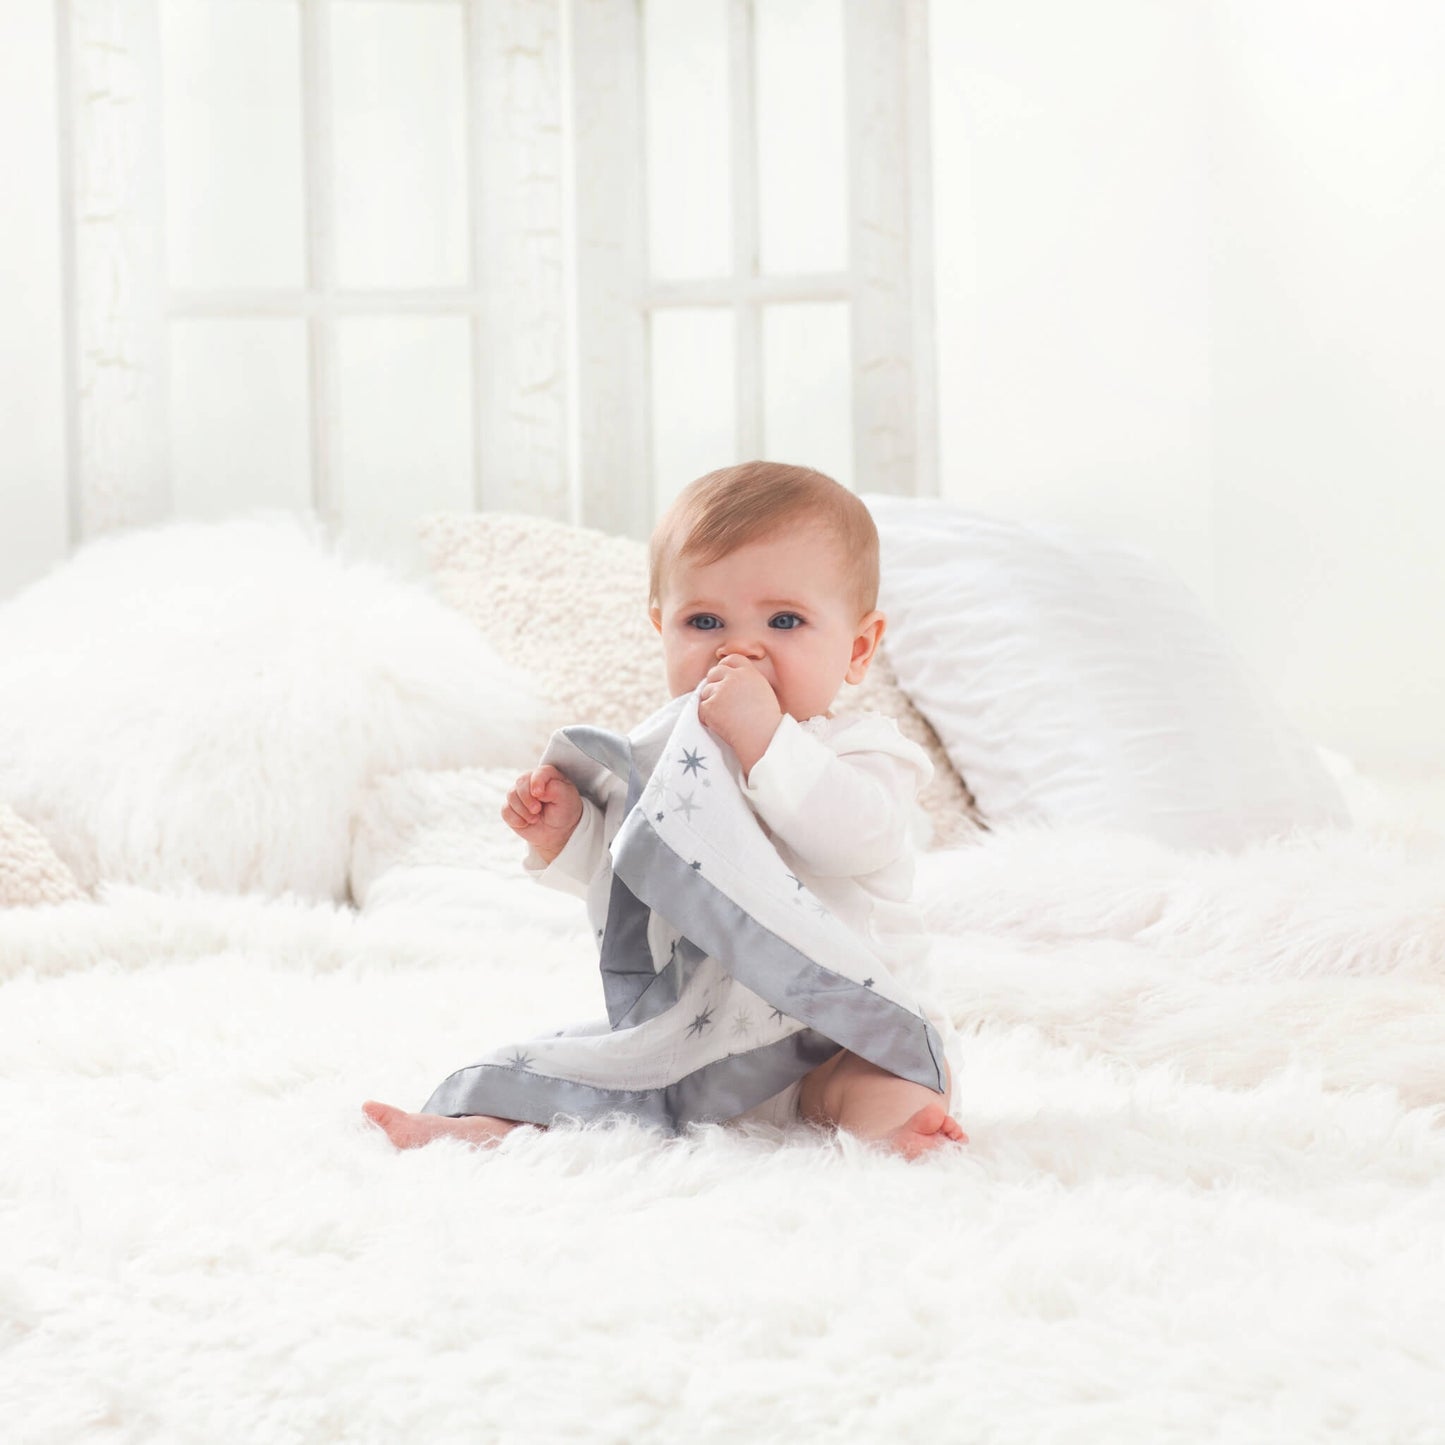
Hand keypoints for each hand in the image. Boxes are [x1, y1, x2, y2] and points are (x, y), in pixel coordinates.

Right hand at [502, 764, 583, 864]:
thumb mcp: (567, 799)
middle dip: (528, 799)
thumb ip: (555, 790)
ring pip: (511, 796)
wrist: (557, 831)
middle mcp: (531, 781)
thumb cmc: (564, 811)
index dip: (536, 782)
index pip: (539, 773)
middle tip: (537, 810)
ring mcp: (519, 793)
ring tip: (535, 818)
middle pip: (521, 782)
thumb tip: (537, 790)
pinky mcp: (511, 807)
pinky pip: (506, 811)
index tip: (539, 794)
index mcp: (547, 775)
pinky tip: (526, 823)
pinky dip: (516, 820)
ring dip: (523, 811)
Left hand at [698, 655, 782, 774]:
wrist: (762, 737)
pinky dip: (707, 718)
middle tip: (721, 701)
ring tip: (726, 717)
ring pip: (706, 691)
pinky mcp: (710, 705)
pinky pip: (702, 708)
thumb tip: (731, 679)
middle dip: (714, 684)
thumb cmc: (766, 721)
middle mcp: (733, 677)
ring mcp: (720, 690)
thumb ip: (747, 681)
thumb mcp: (763, 691)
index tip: (724, 678)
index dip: (725, 668)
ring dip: (711, 703)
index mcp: (749, 672)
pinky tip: (721, 725)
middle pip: (714, 672)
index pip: (731, 659)